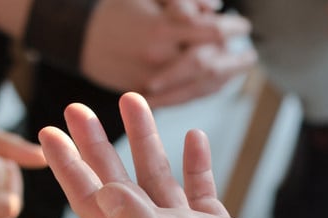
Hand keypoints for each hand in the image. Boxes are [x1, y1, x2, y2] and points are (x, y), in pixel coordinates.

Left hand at [40, 93, 327, 217]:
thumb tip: (105, 192)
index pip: (94, 201)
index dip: (69, 168)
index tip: (49, 133)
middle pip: (117, 183)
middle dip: (96, 145)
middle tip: (77, 109)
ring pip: (156, 179)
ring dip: (143, 142)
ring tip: (134, 102)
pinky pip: (199, 188)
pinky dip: (193, 162)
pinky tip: (193, 136)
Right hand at [83, 0, 253, 104]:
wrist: (78, 37)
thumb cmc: (115, 9)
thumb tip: (215, 7)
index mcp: (160, 29)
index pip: (209, 32)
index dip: (231, 28)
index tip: (242, 26)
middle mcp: (158, 59)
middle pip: (210, 64)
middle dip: (233, 59)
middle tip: (249, 53)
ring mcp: (151, 81)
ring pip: (199, 87)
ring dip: (224, 78)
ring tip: (238, 70)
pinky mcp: (146, 96)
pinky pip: (182, 99)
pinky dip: (204, 92)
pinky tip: (216, 84)